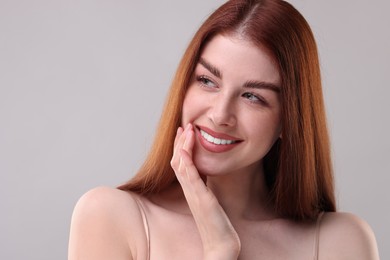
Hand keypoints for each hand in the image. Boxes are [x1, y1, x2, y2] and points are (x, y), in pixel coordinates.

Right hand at [170, 123, 240, 259]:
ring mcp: (194, 195)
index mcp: (192, 190)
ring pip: (181, 166)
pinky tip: (184, 150)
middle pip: (177, 161)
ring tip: (187, 130)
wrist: (221, 245)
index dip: (181, 147)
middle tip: (184, 126)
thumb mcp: (211, 202)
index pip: (181, 164)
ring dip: (182, 146)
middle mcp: (189, 191)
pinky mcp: (201, 199)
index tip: (185, 132)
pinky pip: (190, 178)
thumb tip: (208, 179)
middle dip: (180, 142)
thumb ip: (206, 190)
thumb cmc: (218, 226)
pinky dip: (185, 163)